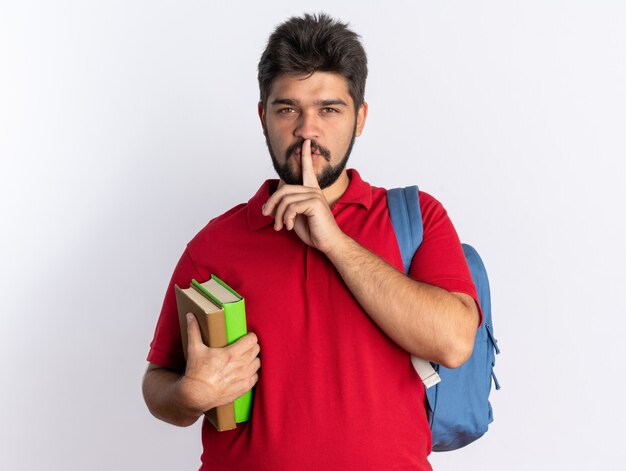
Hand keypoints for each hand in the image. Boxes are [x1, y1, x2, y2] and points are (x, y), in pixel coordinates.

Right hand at [179, 313, 259, 413]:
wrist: (196, 395)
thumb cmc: (196, 372)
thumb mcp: (195, 349)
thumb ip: (194, 330)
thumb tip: (190, 315)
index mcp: (231, 354)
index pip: (252, 340)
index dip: (250, 336)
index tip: (246, 336)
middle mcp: (240, 365)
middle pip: (256, 350)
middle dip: (252, 346)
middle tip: (245, 346)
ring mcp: (243, 377)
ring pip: (258, 362)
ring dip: (253, 359)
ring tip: (246, 357)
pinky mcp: (244, 388)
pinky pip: (256, 377)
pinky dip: (252, 373)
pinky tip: (246, 370)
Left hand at [262, 139, 345, 253]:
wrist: (328, 243)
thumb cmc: (314, 231)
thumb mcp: (295, 217)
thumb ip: (285, 208)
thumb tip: (269, 205)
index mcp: (311, 191)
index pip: (307, 169)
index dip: (305, 155)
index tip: (305, 142)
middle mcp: (314, 190)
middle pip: (284, 188)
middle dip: (272, 202)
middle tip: (266, 215)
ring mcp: (315, 195)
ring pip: (285, 199)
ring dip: (277, 215)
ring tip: (279, 226)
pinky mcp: (314, 203)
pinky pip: (291, 207)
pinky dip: (285, 218)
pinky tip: (289, 227)